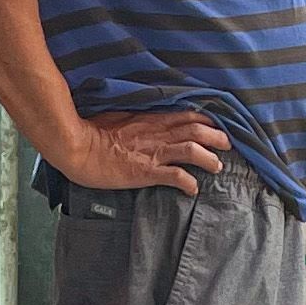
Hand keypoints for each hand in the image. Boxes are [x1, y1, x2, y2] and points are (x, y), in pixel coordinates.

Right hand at [54, 107, 227, 196]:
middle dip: (216, 136)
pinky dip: (188, 182)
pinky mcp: (146, 171)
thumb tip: (145, 119)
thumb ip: (137, 118)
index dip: (205, 119)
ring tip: (218, 166)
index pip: (185, 115)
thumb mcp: (118, 117)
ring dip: (208, 158)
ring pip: (191, 149)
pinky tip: (193, 189)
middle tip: (228, 144)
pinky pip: (174, 176)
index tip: (215, 124)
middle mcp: (156, 134)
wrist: (77, 146)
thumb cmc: (92, 131)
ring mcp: (152, 152)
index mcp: (150, 119)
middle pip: (195, 130)